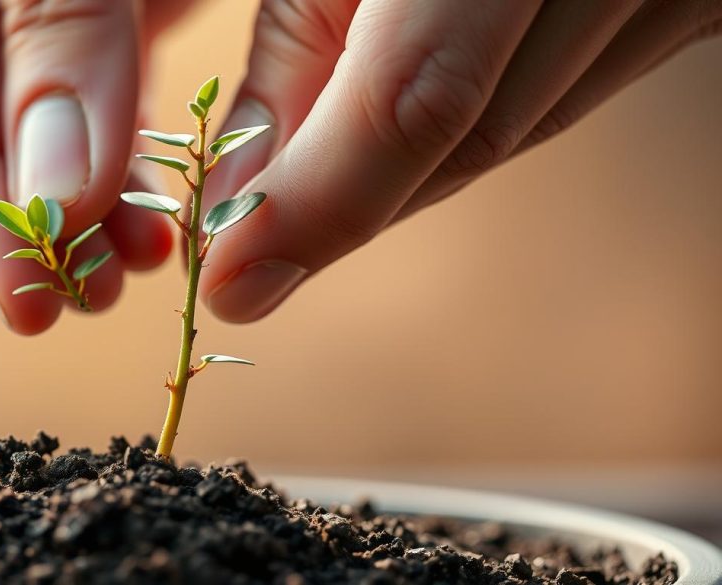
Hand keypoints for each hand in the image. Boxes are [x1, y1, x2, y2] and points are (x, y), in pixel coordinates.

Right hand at [0, 1, 194, 333]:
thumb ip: (63, 36)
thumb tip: (55, 196)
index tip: (23, 303)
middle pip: (5, 119)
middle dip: (46, 223)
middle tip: (87, 297)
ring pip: (80, 117)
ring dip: (109, 204)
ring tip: (145, 262)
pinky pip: (140, 92)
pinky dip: (156, 160)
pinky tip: (174, 214)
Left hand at [199, 0, 721, 322]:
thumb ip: (296, 51)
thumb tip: (244, 197)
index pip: (419, 97)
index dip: (319, 205)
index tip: (232, 282)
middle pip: (473, 138)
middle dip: (348, 210)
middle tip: (254, 259)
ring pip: (514, 133)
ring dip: (397, 181)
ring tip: (311, 191)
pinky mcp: (692, 5)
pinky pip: (555, 101)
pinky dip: (460, 133)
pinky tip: (391, 145)